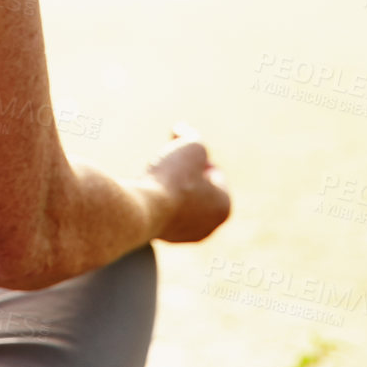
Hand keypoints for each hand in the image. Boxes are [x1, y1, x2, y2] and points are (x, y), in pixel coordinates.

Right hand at [144, 122, 231, 243]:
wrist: (142, 210)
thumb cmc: (173, 179)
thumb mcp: (191, 147)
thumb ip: (192, 137)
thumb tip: (182, 130)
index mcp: (224, 206)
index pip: (214, 172)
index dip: (198, 156)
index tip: (183, 152)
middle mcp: (208, 226)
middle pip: (198, 187)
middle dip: (185, 170)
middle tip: (169, 158)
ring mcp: (184, 235)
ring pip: (180, 199)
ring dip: (170, 183)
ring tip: (155, 172)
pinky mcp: (162, 236)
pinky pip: (163, 209)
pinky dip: (156, 196)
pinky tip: (145, 189)